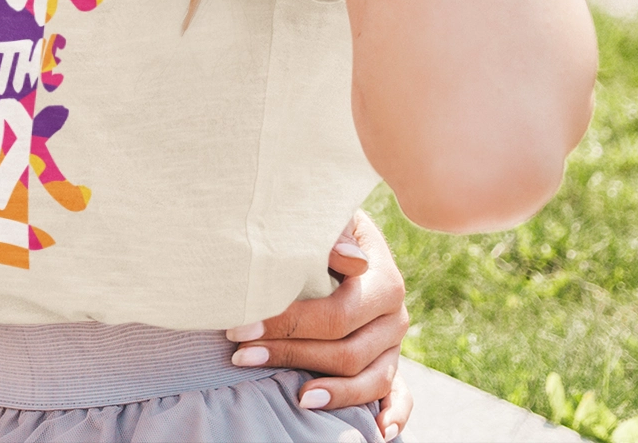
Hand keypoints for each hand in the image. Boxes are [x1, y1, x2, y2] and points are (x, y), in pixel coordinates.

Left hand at [226, 211, 411, 439]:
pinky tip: (378, 433)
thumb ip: (333, 233)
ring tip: (296, 398)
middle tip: (241, 355)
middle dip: (290, 354)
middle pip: (347, 350)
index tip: (239, 327)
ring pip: (371, 378)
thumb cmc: (319, 223)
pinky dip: (394, 414)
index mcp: (382, 278)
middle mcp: (394, 314)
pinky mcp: (390, 359)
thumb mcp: (325, 216)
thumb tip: (351, 261)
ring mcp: (394, 342)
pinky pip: (399, 393)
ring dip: (334, 392)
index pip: (336, 314)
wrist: (338, 228)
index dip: (287, 324)